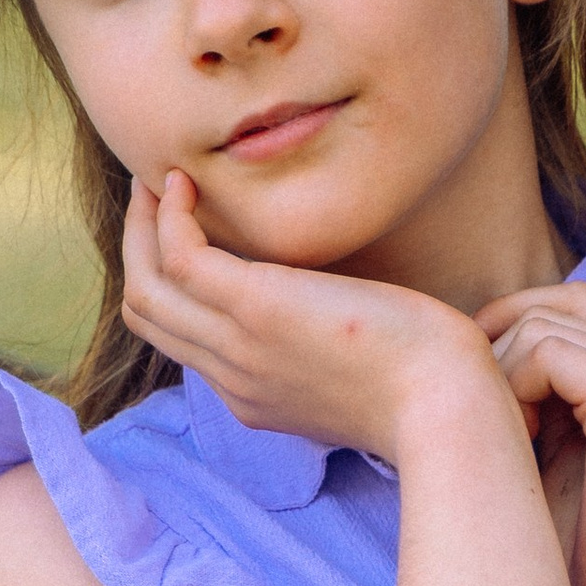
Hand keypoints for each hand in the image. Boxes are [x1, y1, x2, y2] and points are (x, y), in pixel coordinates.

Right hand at [123, 171, 499, 461]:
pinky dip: (170, 216)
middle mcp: (234, 378)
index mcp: (255, 396)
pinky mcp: (255, 308)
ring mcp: (239, 347)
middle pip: (148, 316)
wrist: (446, 404)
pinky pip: (179, 257)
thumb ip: (325, 351)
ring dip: (142, 226)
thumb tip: (331, 314)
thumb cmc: (430, 385)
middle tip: (154, 195)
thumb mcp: (361, 375)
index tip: (186, 234)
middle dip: (140, 249)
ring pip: (146, 288)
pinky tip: (188, 184)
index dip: (172, 285)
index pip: (184, 342)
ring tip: (158, 180)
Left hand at [475, 279, 585, 585]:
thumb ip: (534, 406)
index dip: (510, 329)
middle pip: (555, 303)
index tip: (475, 391)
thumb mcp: (554, 463)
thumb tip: (466, 359)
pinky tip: (514, 441)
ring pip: (543, 324)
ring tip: (502, 441)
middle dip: (498, 345)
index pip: (571, 306)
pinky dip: (514, 387)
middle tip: (477, 414)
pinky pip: (549, 352)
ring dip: (500, 374)